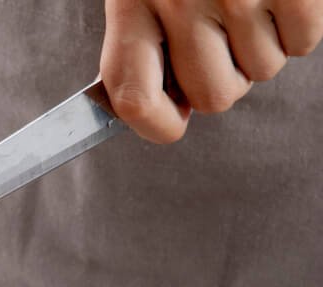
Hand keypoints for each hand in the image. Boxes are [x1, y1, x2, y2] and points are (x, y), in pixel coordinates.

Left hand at [101, 0, 322, 141]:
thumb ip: (145, 38)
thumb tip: (174, 107)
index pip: (132, 97)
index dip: (155, 125)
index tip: (173, 121)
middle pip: (213, 95)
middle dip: (225, 76)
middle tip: (224, 38)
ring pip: (262, 72)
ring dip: (262, 47)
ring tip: (251, 0)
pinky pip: (302, 45)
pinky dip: (298, 27)